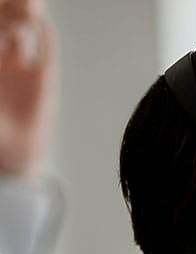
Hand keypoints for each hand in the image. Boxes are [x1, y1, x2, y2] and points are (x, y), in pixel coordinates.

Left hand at [0, 0, 52, 175]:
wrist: (15, 151)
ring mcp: (21, 67)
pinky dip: (44, 35)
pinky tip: (39, 21)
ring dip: (18, 21)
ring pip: (21, 34)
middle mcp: (1, 62)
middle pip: (2, 30)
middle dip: (2, 17)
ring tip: (18, 11)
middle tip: (4, 8)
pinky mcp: (43, 76)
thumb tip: (4, 53)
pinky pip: (46, 50)